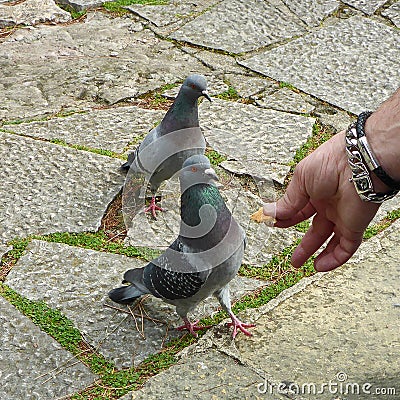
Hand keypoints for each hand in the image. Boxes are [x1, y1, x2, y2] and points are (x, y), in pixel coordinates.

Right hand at [264, 131, 380, 271]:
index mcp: (315, 190)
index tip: (276, 225)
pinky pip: (346, 247)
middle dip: (304, 243)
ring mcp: (342, 216)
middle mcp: (329, 204)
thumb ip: (288, 201)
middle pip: (315, 229)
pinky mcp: (354, 226)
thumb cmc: (331, 161)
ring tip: (303, 265)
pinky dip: (334, 259)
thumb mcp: (300, 180)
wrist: (358, 163)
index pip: (300, 210)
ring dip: (317, 254)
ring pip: (330, 240)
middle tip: (293, 255)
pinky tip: (320, 266)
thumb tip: (270, 212)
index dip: (287, 219)